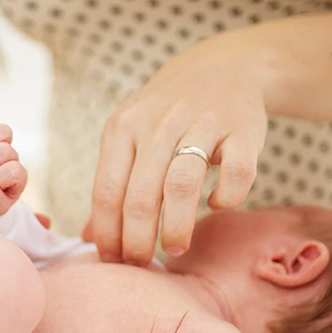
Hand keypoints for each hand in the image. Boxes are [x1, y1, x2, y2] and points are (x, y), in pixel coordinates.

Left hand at [91, 37, 269, 264]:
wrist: (223, 68)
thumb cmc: (166, 117)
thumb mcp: (130, 137)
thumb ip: (112, 184)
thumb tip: (88, 238)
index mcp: (123, 127)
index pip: (107, 191)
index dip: (107, 234)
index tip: (112, 261)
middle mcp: (159, 123)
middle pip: (140, 195)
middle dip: (137, 240)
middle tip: (141, 264)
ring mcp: (202, 123)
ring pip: (181, 185)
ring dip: (175, 226)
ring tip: (174, 248)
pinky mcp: (243, 129)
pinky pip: (235, 173)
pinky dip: (226, 197)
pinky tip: (217, 205)